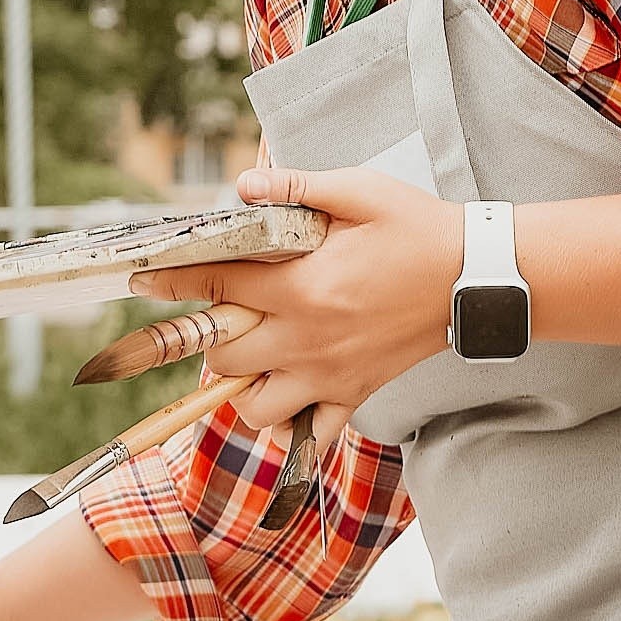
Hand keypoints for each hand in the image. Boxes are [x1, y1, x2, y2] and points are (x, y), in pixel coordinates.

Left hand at [131, 167, 463, 430]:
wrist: (478, 276)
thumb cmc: (418, 228)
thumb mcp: (358, 191)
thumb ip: (295, 188)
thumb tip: (241, 187)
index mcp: (302, 287)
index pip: (216, 288)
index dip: (172, 283)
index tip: (143, 281)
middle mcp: (307, 339)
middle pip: (223, 356)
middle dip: (212, 336)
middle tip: (224, 316)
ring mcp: (330, 375)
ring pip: (255, 407)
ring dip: (242, 387)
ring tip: (254, 359)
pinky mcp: (355, 395)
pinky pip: (308, 434)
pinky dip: (289, 425)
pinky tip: (288, 396)